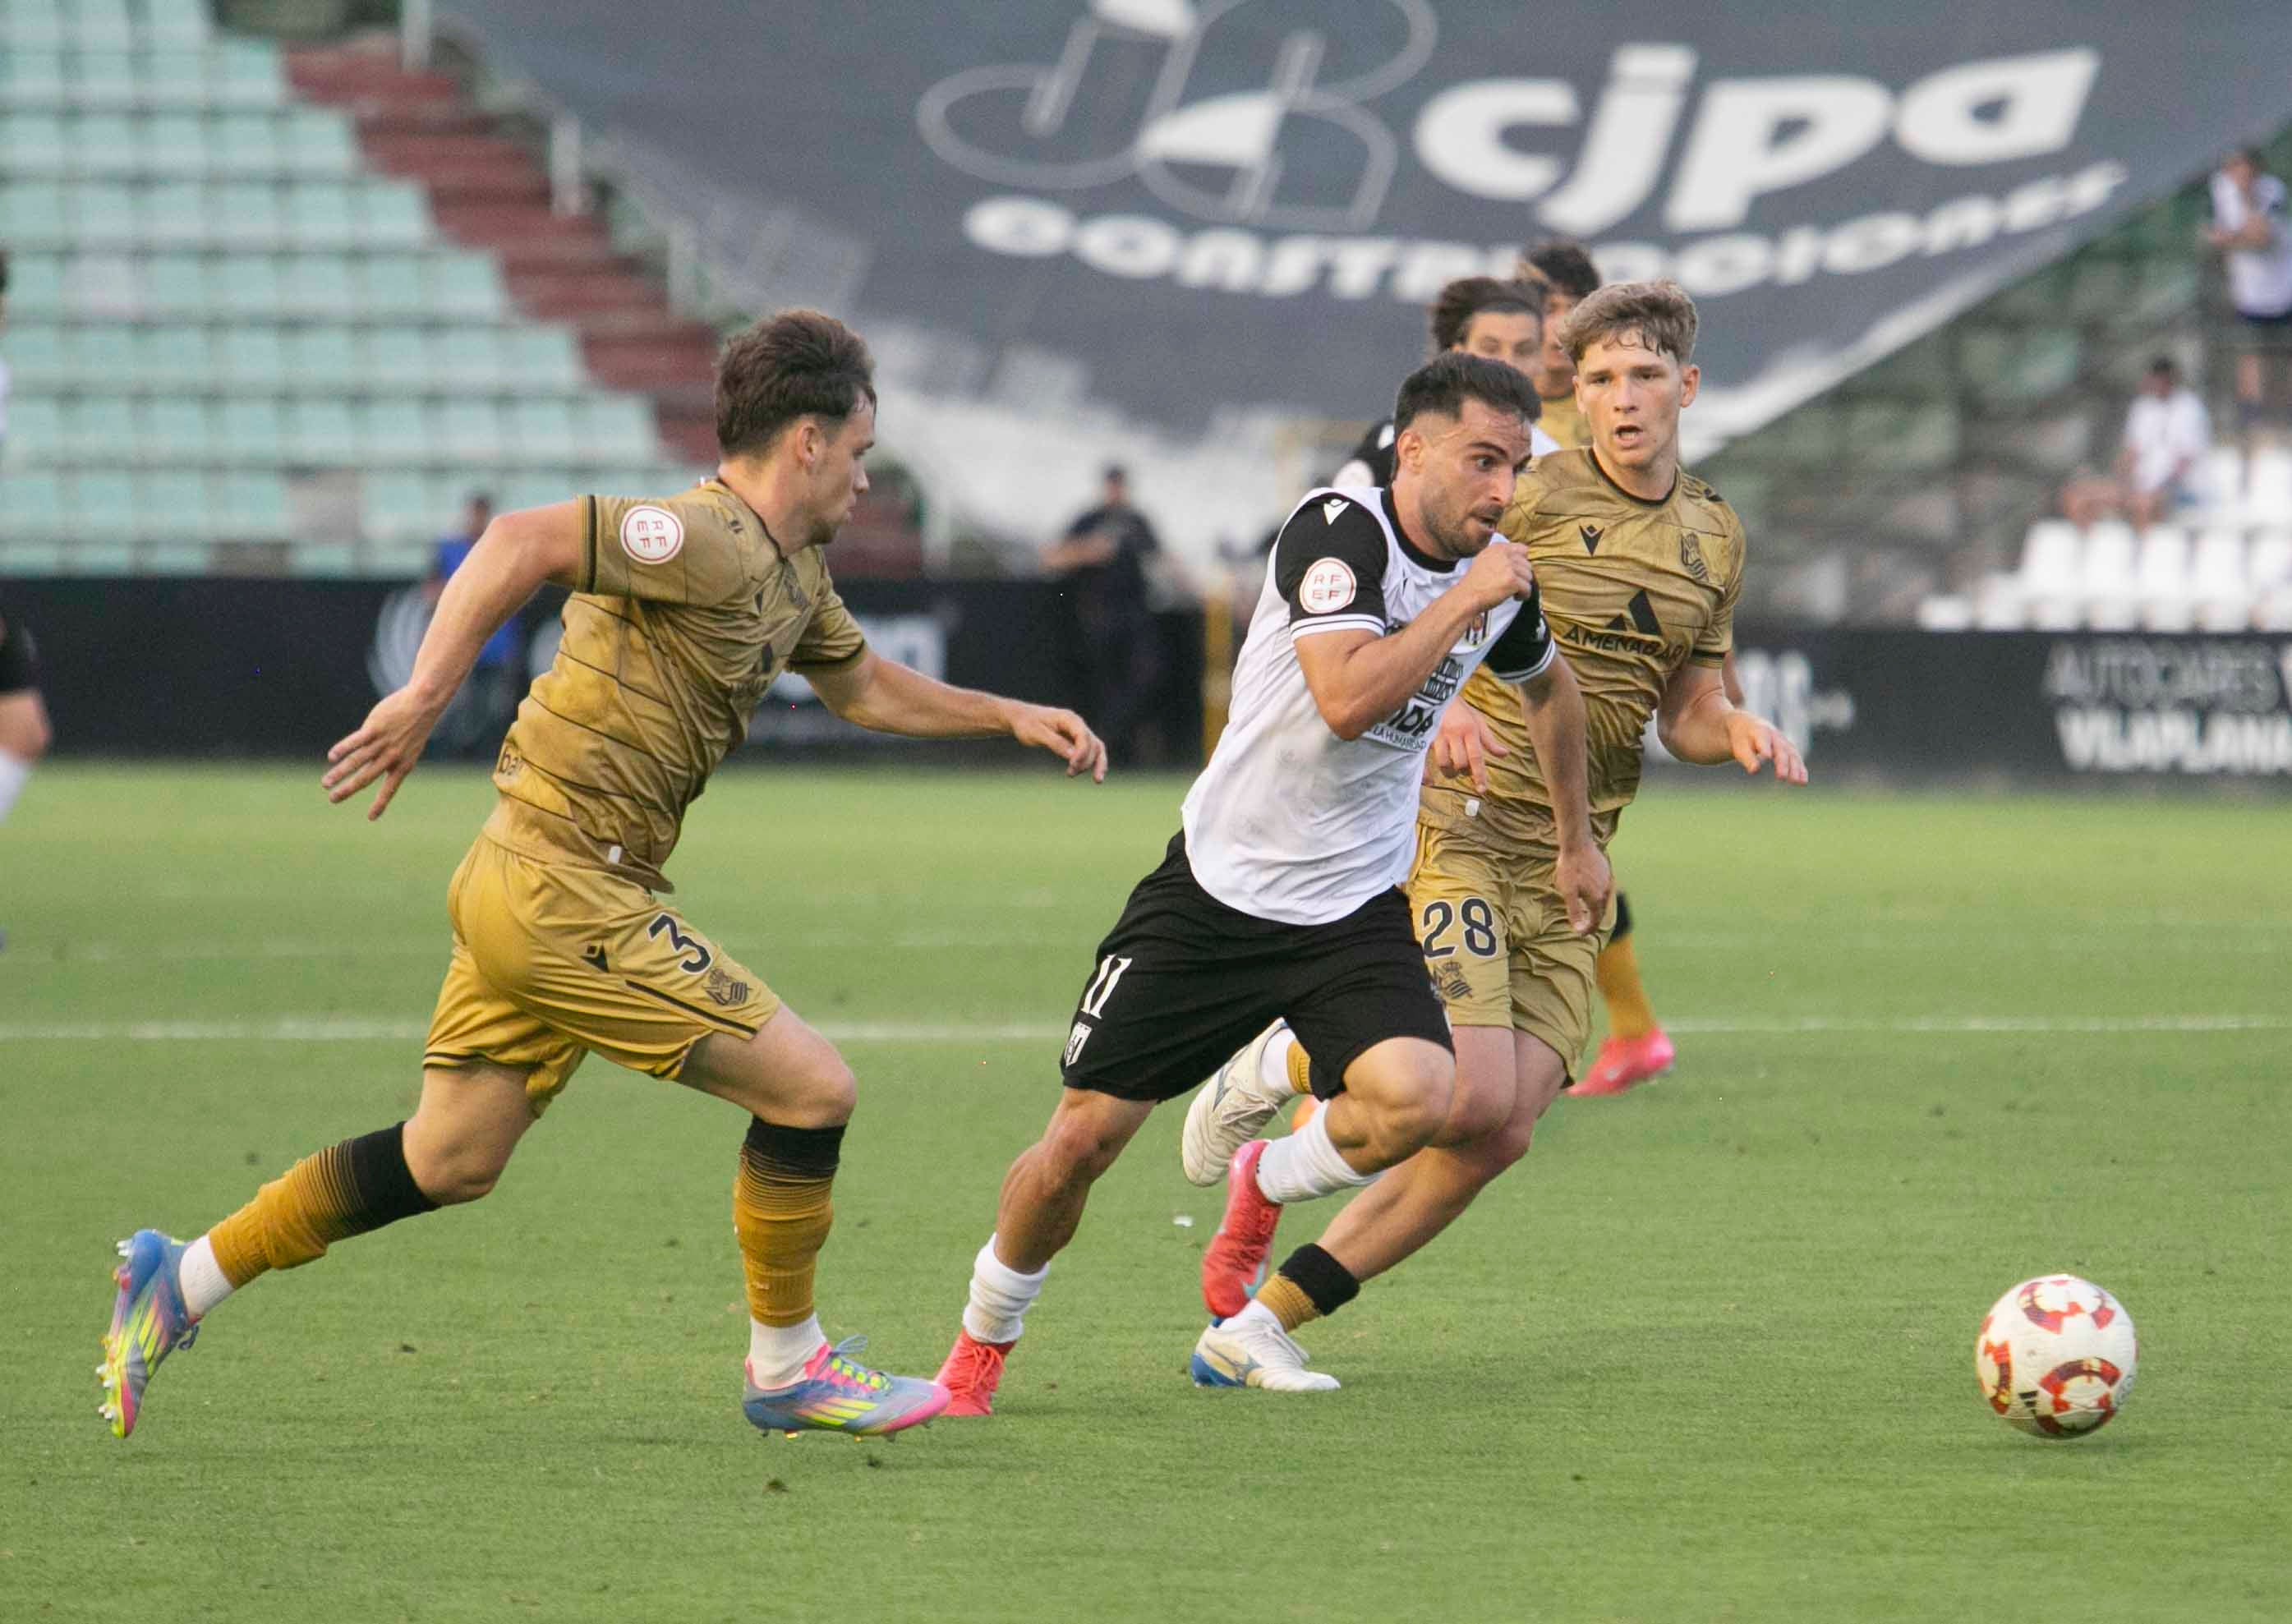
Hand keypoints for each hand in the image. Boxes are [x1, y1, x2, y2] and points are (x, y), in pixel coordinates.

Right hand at [323, 686, 446, 818]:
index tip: (371, 818)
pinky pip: (355, 741)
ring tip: (325, 783)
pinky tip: (331, 757)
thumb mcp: (410, 748)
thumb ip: (391, 759)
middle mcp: (391, 757)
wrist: (423, 704)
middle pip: (366, 778)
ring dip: (339, 773)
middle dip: (348, 790)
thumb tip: (370, 766)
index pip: (390, 789)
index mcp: (403, 765)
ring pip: (357, 761)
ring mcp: (382, 743)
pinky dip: (342, 749)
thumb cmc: (415, 726)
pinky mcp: (374, 728)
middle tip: (332, 799)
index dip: (381, 803)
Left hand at [1009, 703, 1107, 781]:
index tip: (1072, 765)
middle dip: (1085, 760)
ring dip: (1095, 764)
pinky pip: (1092, 751)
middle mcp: (1077, 724)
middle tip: (1070, 773)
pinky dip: (1096, 763)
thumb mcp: (1037, 733)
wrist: (1021, 718)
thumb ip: (1055, 743)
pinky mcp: (1077, 740)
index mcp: (1068, 718)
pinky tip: (1097, 778)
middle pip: (1092, 743)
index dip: (1082, 752)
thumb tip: (1072, 756)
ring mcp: (1078, 732)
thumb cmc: (1026, 724)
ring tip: (1092, 779)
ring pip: (1096, 748)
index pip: (1083, 735)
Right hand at [1427, 702, 1507, 792]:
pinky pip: (1423, 760)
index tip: (1482, 789)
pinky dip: (1426, 774)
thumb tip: (1505, 754)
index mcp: (1469, 730)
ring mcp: (1437, 736)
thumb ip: (1489, 740)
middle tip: (1464, 769)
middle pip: (1460, 762)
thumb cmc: (1461, 710)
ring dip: (1449, 772)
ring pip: (1443, 763)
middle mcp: (1454, 733)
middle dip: (1463, 771)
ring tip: (1451, 771)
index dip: (1479, 775)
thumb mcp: (1478, 721)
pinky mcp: (1424, 738)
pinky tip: (1430, 782)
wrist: (1438, 694)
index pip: (1476, 757)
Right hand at [1462, 540, 1536, 610]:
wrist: (1467, 596)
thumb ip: (1501, 556)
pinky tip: (1514, 598)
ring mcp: (1508, 567)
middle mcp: (1504, 554)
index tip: (1515, 572)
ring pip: (1529, 577)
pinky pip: (1527, 588)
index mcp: (1497, 548)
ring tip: (1512, 592)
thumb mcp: (1485, 560)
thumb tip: (1522, 557)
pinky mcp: (1512, 580)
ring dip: (1522, 586)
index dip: (1521, 562)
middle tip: (1512, 585)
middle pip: (1527, 565)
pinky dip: (1523, 595)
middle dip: (1522, 576)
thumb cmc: (1476, 583)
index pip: (1522, 549)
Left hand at [1553, 838, 1612, 935]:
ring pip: (1603, 899)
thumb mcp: (1568, 892)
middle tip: (1583, 925)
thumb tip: (1578, 929)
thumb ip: (1574, 912)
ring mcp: (1608, 881)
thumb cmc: (1570, 868)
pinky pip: (1603, 888)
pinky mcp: (1607, 872)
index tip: (1580, 933)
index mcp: (1597, 899)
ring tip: (1586, 910)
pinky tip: (1589, 892)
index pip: (1595, 921)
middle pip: (1601, 912)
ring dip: (1595, 907)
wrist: (1578, 844)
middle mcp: (1606, 892)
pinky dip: (1597, 895)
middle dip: (1592, 920)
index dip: (1588, 929)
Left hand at [1724, 712, 1807, 783]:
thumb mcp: (1740, 747)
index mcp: (1760, 732)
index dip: (1765, 748)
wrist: (1749, 724)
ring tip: (1797, 781)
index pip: (1763, 740)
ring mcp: (1784, 742)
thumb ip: (1747, 758)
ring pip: (1792, 754)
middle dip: (1782, 763)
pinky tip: (1803, 781)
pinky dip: (1800, 769)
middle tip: (1781, 776)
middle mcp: (1775, 736)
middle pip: (1781, 750)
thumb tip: (1754, 770)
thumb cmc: (1742, 738)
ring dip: (1795, 768)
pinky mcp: (1789, 748)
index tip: (1766, 756)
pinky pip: (1796, 758)